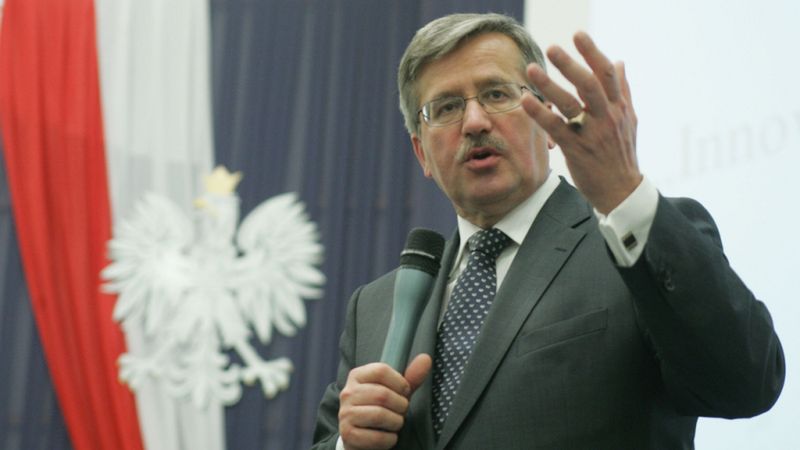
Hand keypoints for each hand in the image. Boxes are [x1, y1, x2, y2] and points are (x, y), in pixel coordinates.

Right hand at [339, 354, 431, 449]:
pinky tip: (387, 435)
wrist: (359, 434)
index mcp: (358, 376)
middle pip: (382, 394)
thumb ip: (410, 376)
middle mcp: (348, 393)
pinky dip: (389, 439)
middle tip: (401, 410)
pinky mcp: (348, 434)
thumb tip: (426, 359)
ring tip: (394, 423)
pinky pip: (377, 437)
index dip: (399, 382)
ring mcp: (345, 414)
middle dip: (400, 405)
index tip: (404, 391)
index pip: (381, 370)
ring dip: (395, 422)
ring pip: (379, 415)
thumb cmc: (379, 408)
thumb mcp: (394, 390)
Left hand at [522, 32, 641, 213]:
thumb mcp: (629, 120)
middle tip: (551, 48)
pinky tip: (525, 100)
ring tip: (532, 69)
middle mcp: (607, 117)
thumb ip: (623, 90)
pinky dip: (540, 113)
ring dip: (549, 85)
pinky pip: (556, 127)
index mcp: (619, 107)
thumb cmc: (621, 153)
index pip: (607, 73)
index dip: (592, 52)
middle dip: (570, 64)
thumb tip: (620, 62)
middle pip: (589, 84)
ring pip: (570, 104)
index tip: (577, 35)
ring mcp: (592, 133)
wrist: (622, 190)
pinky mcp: (576, 149)